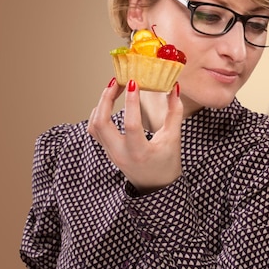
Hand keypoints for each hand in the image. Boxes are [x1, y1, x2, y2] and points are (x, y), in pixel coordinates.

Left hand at [88, 78, 183, 194]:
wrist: (156, 186)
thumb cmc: (167, 163)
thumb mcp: (174, 138)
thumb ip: (174, 112)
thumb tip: (174, 88)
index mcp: (139, 152)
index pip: (131, 125)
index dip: (131, 102)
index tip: (134, 83)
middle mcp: (120, 154)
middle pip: (100, 124)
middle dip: (106, 99)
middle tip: (117, 81)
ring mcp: (111, 153)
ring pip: (94, 126)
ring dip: (100, 104)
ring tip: (113, 88)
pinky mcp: (107, 150)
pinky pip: (95, 130)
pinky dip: (98, 114)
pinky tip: (108, 103)